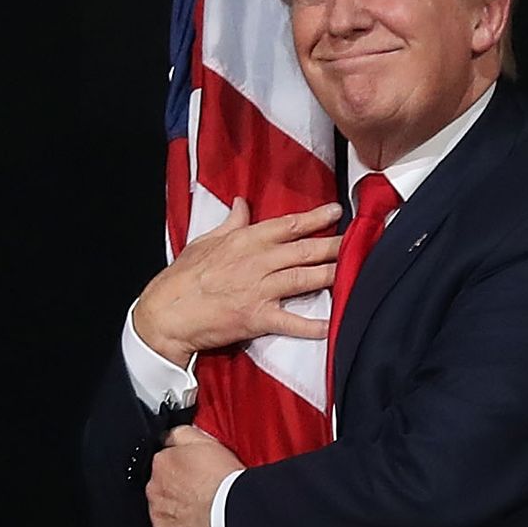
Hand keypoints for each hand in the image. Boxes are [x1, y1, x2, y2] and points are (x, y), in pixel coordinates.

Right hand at [134, 198, 341, 366]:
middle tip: (361, 240)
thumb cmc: (184, 275)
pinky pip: (291, 321)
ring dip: (333, 274)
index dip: (315, 218)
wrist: (166, 313)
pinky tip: (335, 323)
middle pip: (305, 250)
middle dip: (335, 245)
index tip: (337, 212)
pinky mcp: (257, 317)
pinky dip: (314, 324)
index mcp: (245, 240)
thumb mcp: (206, 240)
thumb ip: (230, 222)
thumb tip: (242, 202)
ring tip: (358, 270)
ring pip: (304, 279)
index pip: (288, 225)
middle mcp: (257, 261)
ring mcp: (259, 290)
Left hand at [147, 425, 244, 526]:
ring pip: (164, 501)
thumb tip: (171, 433)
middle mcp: (155, 487)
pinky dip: (177, 518)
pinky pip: (167, 520)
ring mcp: (158, 511)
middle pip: (162, 480)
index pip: (164, 456)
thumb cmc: (221, 478)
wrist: (229, 509)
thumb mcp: (205, 440)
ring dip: (176, 500)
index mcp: (162, 462)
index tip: (192, 464)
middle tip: (198, 482)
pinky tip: (195, 513)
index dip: (180, 459)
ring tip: (199, 499)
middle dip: (176, 480)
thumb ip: (181, 433)